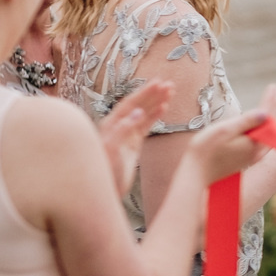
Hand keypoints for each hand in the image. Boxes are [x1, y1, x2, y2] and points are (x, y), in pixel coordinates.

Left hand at [96, 79, 172, 197]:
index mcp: (111, 125)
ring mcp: (125, 135)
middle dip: (153, 94)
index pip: (130, 104)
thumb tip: (138, 113)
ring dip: (156, 102)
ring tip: (170, 91)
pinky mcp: (132, 144)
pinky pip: (145, 126)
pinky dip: (154, 116)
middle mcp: (117, 127)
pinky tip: (164, 108)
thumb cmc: (105, 172)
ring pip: (143, 113)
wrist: (105, 192)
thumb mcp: (112, 151)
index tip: (159, 84)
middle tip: (169, 84)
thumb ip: (123, 130)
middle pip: (137, 105)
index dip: (144, 93)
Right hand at [186, 107, 269, 184]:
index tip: (273, 87)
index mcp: (255, 144)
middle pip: (271, 126)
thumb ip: (246, 121)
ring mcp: (251, 157)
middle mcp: (257, 152)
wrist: (194, 174)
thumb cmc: (206, 151)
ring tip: (272, 102)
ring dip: (270, 116)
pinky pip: (260, 139)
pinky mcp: (244, 159)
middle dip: (273, 107)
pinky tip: (260, 122)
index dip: (271, 102)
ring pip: (267, 133)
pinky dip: (262, 126)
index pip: (269, 119)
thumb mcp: (225, 130)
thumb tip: (265, 113)